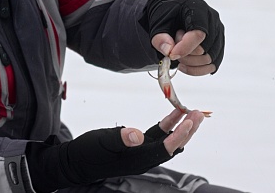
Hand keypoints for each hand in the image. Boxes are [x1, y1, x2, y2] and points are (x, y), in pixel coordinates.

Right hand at [25, 110, 203, 192]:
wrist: (74, 162)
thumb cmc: (87, 154)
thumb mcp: (102, 143)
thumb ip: (120, 139)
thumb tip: (138, 135)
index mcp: (138, 159)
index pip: (166, 148)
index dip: (180, 134)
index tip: (192, 120)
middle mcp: (143, 158)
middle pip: (172, 145)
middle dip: (187, 130)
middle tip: (199, 114)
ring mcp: (140, 153)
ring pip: (167, 140)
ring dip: (180, 126)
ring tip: (191, 112)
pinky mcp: (136, 147)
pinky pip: (157, 136)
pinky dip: (167, 125)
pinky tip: (172, 115)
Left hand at [141, 0, 224, 74]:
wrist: (172, 14)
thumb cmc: (166, 16)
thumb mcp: (157, 23)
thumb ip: (160, 37)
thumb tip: (169, 52)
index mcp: (199, 10)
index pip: (199, 34)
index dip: (185, 48)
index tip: (171, 55)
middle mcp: (213, 22)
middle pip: (205, 49)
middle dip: (185, 55)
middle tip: (171, 50)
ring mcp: (218, 35)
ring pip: (209, 60)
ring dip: (190, 64)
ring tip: (177, 55)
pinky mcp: (218, 48)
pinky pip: (212, 66)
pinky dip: (196, 70)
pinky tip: (184, 65)